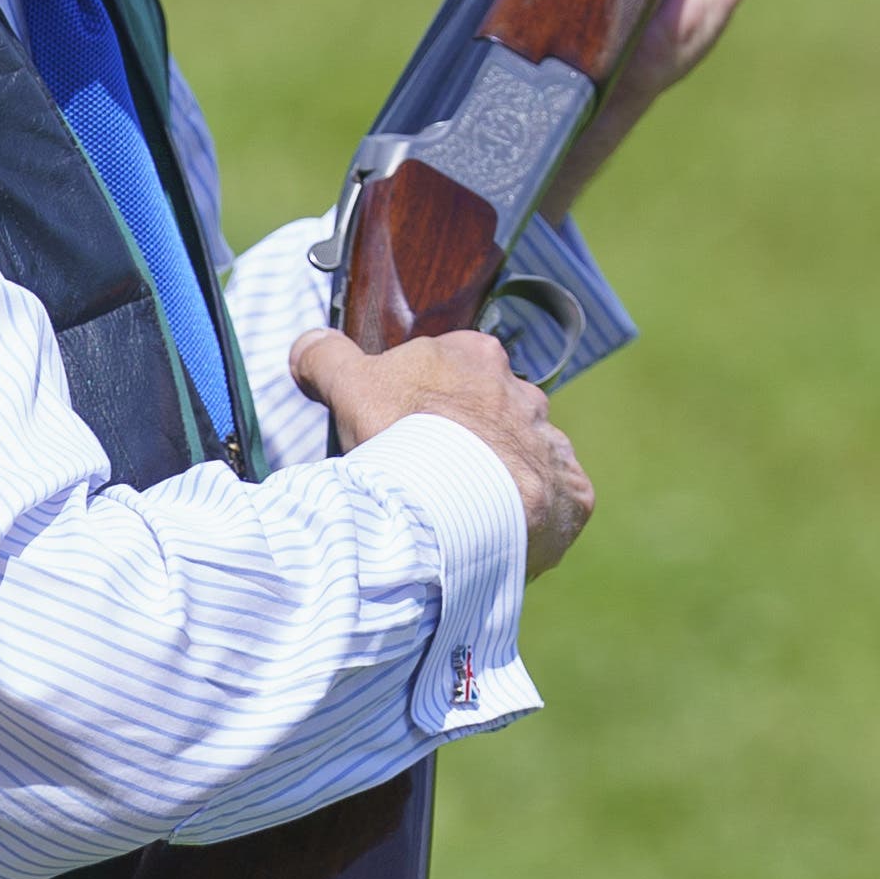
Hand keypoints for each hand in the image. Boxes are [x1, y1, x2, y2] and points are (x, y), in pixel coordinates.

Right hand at [288, 327, 595, 577]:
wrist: (460, 506)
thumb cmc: (405, 439)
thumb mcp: (353, 388)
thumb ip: (329, 358)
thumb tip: (308, 343)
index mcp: (476, 357)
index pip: (452, 368)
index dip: (425, 400)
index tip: (404, 432)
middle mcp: (523, 393)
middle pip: (491, 414)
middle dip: (468, 440)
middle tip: (431, 477)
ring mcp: (551, 443)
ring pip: (525, 456)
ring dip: (501, 478)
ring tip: (466, 514)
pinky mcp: (571, 492)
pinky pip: (557, 499)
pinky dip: (536, 516)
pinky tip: (506, 535)